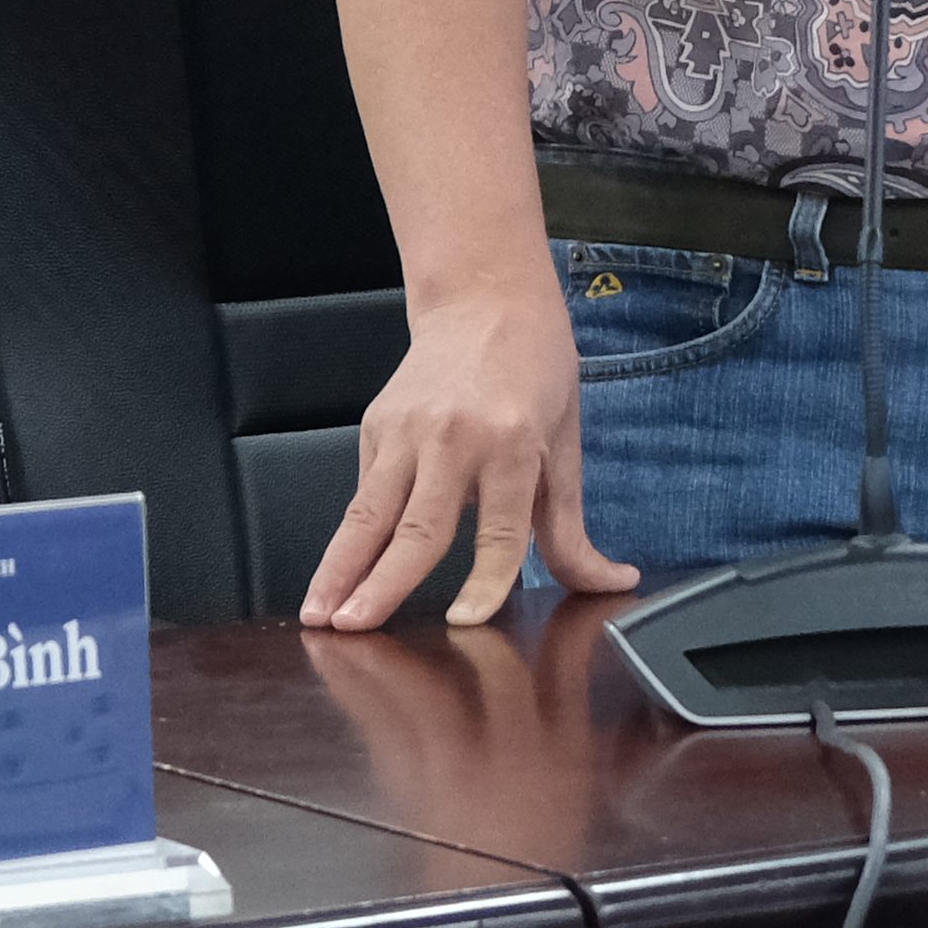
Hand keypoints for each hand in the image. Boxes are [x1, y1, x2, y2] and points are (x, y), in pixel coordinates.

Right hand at [303, 280, 634, 629]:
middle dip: (381, 584)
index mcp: (512, 446)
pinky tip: (334, 575)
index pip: (499, 532)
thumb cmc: (534, 374)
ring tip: (317, 613)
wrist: (485, 299)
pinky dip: (349, 536)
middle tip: (353, 628)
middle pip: (416, 526)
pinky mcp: (376, 424)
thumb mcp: (563, 448)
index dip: (484, 581)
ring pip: (368, 513)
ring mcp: (407, 430)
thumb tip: (610, 583)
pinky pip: (364, 491)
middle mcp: (454, 438)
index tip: (463, 621)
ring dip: (339, 567)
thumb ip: (569, 529)